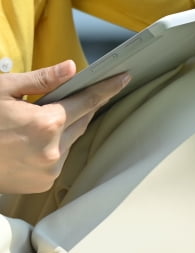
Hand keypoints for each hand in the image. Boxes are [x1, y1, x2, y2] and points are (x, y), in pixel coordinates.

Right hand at [0, 62, 127, 193]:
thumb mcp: (2, 90)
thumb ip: (41, 80)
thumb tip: (71, 68)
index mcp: (46, 124)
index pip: (87, 102)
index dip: (107, 88)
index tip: (124, 78)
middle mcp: (53, 150)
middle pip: (81, 122)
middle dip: (82, 107)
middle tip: (82, 93)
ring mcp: (49, 170)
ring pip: (70, 141)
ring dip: (66, 128)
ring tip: (44, 118)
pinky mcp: (43, 183)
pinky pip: (58, 159)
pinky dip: (54, 146)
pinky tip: (34, 139)